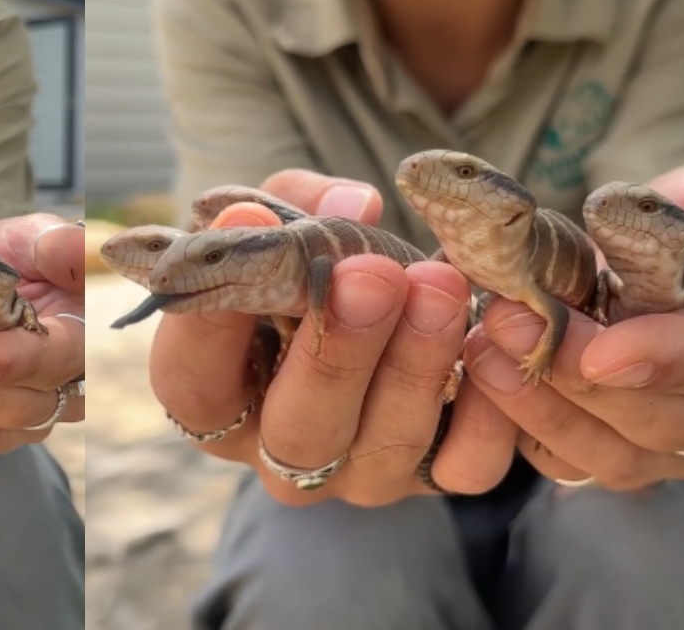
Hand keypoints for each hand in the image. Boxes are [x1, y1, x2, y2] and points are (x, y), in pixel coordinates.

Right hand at [149, 170, 517, 506]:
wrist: (374, 299)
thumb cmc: (305, 261)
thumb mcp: (280, 220)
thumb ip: (296, 206)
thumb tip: (348, 209)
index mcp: (218, 394)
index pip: (192, 382)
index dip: (210, 322)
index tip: (248, 237)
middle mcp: (279, 449)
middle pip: (296, 430)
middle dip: (337, 351)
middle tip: (370, 275)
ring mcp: (358, 472)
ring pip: (381, 451)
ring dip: (414, 366)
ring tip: (440, 286)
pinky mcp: (434, 476)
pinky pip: (465, 468)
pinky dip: (489, 414)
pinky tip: (491, 342)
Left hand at [466, 158, 683, 488]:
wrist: (657, 243)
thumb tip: (672, 230)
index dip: (668, 361)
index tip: (601, 352)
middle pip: (664, 422)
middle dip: (578, 378)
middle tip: (508, 322)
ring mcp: (669, 435)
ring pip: (616, 454)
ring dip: (541, 408)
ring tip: (482, 352)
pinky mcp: (610, 444)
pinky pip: (570, 461)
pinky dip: (521, 428)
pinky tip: (480, 378)